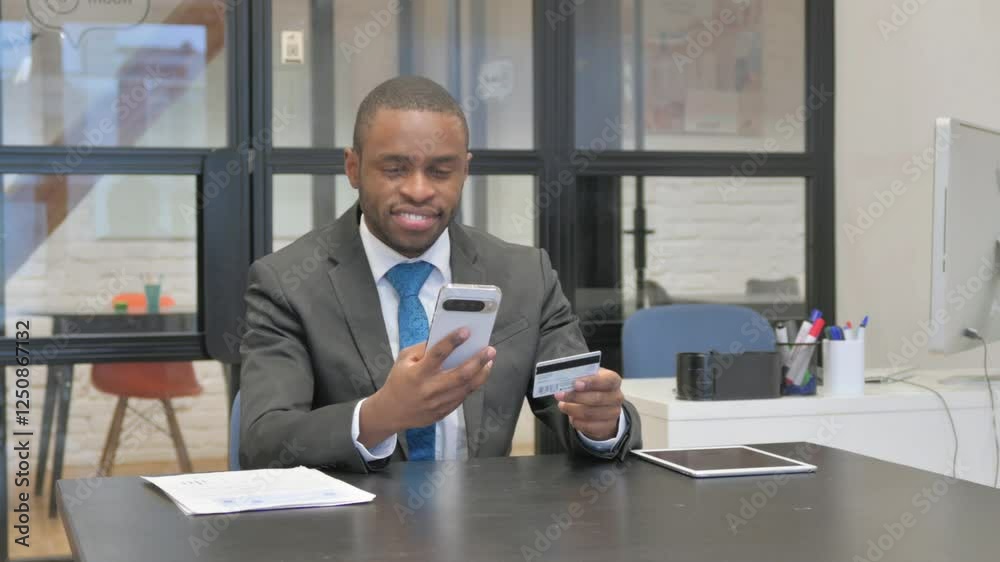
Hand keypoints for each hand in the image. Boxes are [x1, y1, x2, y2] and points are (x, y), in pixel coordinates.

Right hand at [359, 328, 494, 447]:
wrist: (391, 412)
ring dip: (481, 373)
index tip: (466, 331)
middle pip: (460, 374)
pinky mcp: (444, 412)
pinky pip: (463, 397)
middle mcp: (430, 389)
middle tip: (490, 349)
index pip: (437, 355)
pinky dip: (473, 384)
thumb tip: (446, 338)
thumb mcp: (404, 360)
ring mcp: (438, 403)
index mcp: (418, 373)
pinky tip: (479, 374)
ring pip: (466, 387)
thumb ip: (423, 349)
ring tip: (489, 361)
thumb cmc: (398, 381)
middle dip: (478, 360)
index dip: (452, 341)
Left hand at [554, 368, 623, 440]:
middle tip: (559, 395)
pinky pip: (589, 426)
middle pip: (596, 398)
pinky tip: (571, 416)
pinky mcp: (607, 426)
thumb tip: (566, 378)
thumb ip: (580, 376)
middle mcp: (617, 397)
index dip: (591, 382)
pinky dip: (577, 421)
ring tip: (562, 405)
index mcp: (613, 380)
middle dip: (575, 397)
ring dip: (572, 409)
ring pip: (590, 413)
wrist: (602, 406)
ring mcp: (614, 413)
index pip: (607, 380)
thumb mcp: (588, 377)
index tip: (575, 384)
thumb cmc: (592, 387)